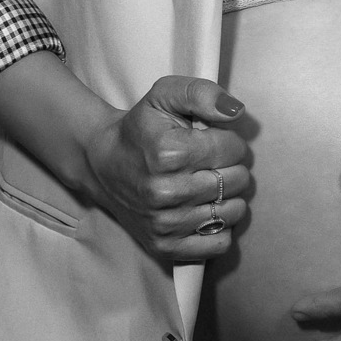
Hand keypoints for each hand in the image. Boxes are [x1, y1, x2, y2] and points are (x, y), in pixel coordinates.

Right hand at [84, 76, 249, 261]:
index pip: (234, 149)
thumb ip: (202, 93)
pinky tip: (205, 209)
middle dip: (232, 166)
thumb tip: (236, 111)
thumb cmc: (141, 128)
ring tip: (209, 184)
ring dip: (229, 196)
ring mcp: (165, 223)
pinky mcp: (165, 246)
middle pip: (237, 180)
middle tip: (211, 162)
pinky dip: (221, 227)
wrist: (103, 163)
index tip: (212, 140)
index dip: (230, 140)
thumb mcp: (165, 95)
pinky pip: (219, 244)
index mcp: (170, 152)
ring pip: (233, 212)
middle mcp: (167, 192)